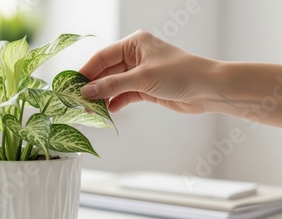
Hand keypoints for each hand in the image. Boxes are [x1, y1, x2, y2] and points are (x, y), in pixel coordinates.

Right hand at [79, 29, 218, 113]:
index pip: (102, 57)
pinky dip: (117, 102)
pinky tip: (109, 111)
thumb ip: (113, 85)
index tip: (72, 86)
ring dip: (104, 97)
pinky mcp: (146, 88)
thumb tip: (87, 91)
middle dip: (94, 87)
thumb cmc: (181, 74)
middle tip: (79, 102)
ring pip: (114, 85)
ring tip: (92, 110)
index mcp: (134, 44)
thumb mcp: (143, 78)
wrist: (209, 89)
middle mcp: (135, 56)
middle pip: (106, 72)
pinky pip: (124, 94)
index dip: (87, 72)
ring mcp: (140, 73)